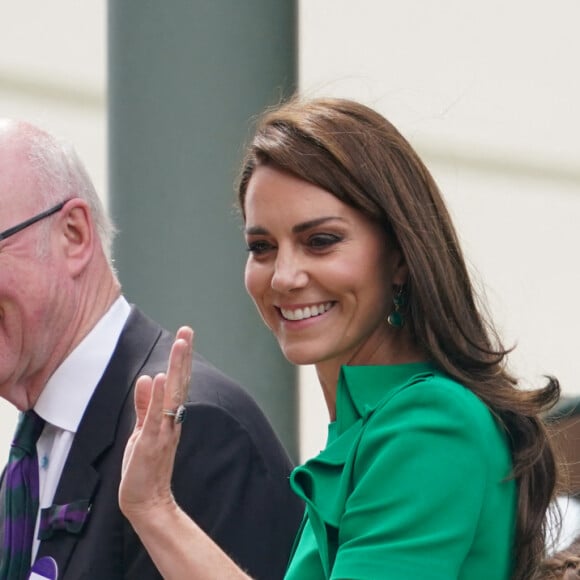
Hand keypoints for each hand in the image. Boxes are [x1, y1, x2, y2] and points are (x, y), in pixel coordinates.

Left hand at [119, 326, 193, 518]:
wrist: (146, 501)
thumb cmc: (143, 467)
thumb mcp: (142, 430)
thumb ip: (144, 405)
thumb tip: (147, 377)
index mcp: (170, 417)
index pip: (177, 383)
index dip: (181, 360)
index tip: (185, 336)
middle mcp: (172, 420)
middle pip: (180, 383)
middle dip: (183, 356)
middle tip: (188, 330)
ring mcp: (163, 430)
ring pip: (172, 394)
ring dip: (176, 368)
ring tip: (181, 344)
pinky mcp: (151, 441)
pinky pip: (156, 416)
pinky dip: (157, 397)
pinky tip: (159, 378)